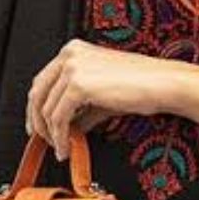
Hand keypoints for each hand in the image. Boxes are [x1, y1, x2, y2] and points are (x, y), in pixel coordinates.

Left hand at [26, 40, 165, 159]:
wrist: (162, 83)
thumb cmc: (141, 85)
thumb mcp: (101, 96)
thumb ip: (79, 109)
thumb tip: (65, 129)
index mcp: (73, 50)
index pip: (42, 80)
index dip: (36, 107)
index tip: (38, 126)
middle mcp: (69, 54)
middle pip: (38, 93)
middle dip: (38, 122)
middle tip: (44, 142)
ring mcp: (72, 67)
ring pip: (46, 108)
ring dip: (51, 134)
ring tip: (62, 149)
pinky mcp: (78, 84)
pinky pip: (58, 117)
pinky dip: (60, 137)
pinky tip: (68, 147)